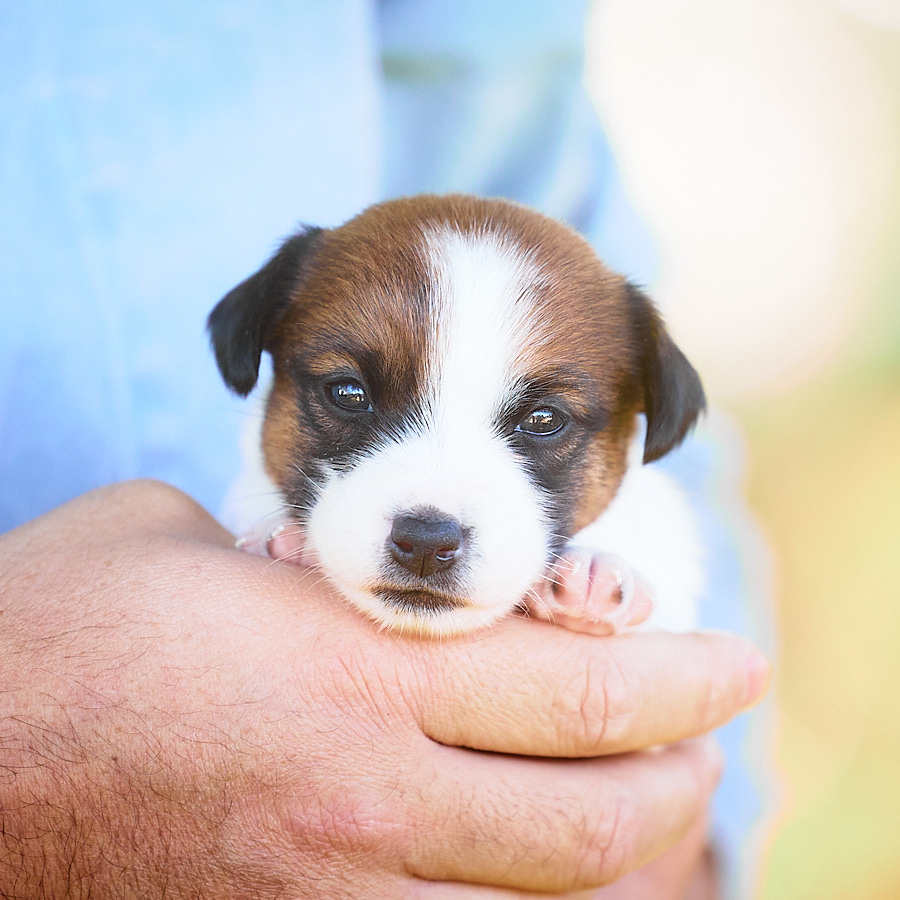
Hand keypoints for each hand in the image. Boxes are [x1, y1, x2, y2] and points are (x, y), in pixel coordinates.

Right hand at [0, 481, 767, 896]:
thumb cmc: (66, 620)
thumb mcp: (199, 544)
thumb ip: (308, 563)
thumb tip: (361, 570)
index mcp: (354, 669)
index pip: (584, 690)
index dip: (686, 680)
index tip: (735, 661)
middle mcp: (364, 793)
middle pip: (592, 816)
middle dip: (682, 777)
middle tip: (711, 741)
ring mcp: (325, 888)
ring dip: (616, 857)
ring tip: (647, 808)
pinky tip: (525, 870)